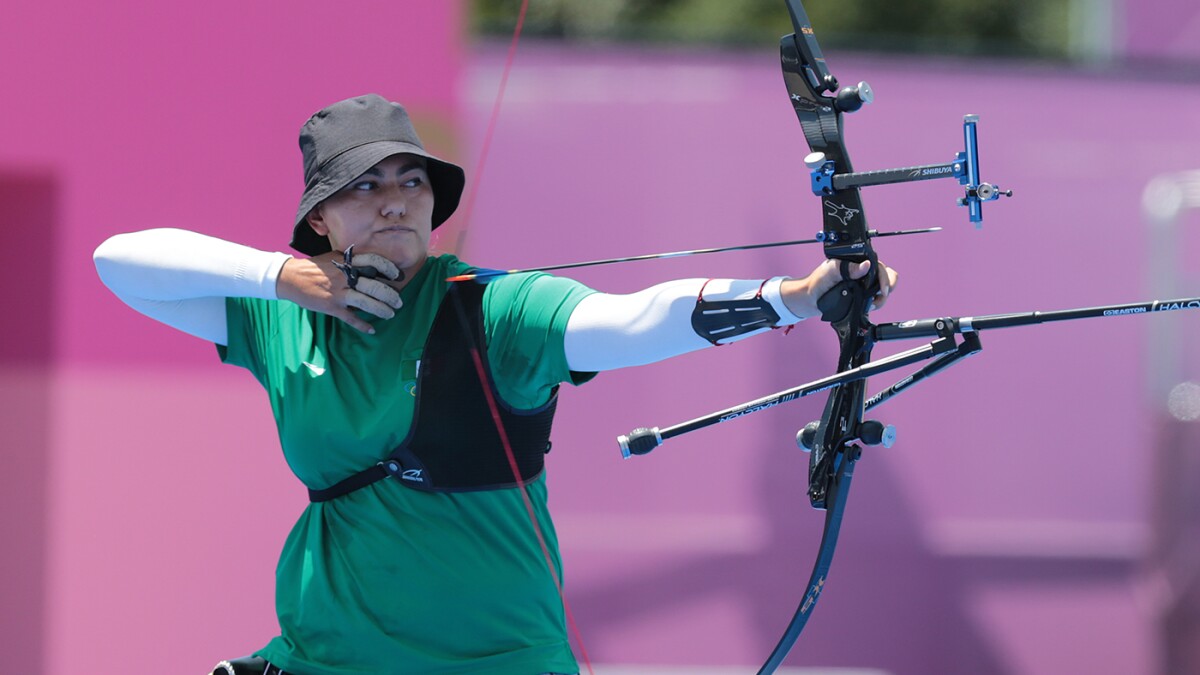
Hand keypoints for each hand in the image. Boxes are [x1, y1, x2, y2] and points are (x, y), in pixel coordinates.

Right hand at [276, 251, 403, 333]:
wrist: (290, 278)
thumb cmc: (314, 267)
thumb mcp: (333, 257)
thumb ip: (351, 260)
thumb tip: (370, 263)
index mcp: (346, 263)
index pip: (373, 261)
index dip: (388, 268)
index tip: (397, 276)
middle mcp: (344, 277)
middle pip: (374, 285)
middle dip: (390, 295)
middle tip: (398, 302)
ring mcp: (338, 292)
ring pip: (365, 302)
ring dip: (381, 309)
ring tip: (390, 314)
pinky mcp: (331, 307)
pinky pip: (350, 318)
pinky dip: (362, 325)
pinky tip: (371, 330)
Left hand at [782, 258, 898, 319]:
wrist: (810, 299)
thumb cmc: (818, 281)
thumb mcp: (832, 270)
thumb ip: (848, 268)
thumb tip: (866, 265)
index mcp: (857, 262)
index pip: (879, 266)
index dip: (884, 277)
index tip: (882, 289)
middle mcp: (863, 272)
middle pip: (887, 276)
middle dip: (887, 287)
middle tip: (880, 296)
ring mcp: (864, 285)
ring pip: (884, 290)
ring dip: (882, 298)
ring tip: (872, 304)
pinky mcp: (862, 297)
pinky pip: (876, 300)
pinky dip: (876, 303)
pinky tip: (869, 307)